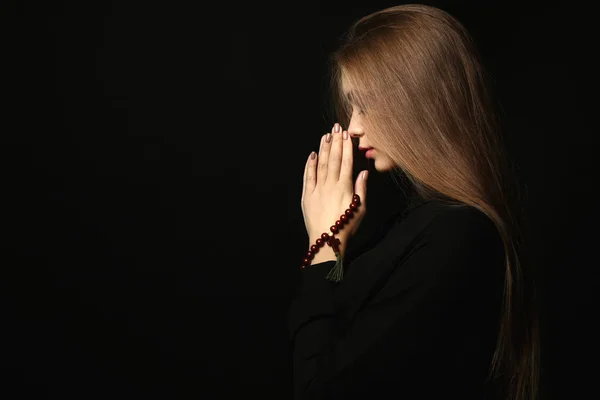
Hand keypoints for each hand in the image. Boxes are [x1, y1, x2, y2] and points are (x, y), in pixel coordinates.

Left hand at [301, 123, 368, 247]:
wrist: (327, 241)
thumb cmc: (346, 226)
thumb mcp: (360, 209)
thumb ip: (361, 188)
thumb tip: (364, 172)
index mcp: (345, 187)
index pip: (346, 162)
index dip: (347, 147)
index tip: (347, 135)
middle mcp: (330, 185)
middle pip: (333, 159)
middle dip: (335, 142)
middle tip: (337, 127)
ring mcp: (317, 189)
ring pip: (320, 164)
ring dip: (323, 149)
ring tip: (326, 135)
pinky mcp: (307, 196)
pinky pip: (308, 176)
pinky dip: (310, 164)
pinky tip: (312, 154)